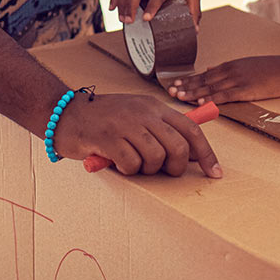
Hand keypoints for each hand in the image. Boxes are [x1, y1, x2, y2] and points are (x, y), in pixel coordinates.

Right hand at [53, 93, 222, 178]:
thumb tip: (190, 155)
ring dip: (146, 169)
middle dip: (174, 167)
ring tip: (132, 162)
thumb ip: (161, 131)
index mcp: (154, 106)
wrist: (65, 114)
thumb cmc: (103, 120)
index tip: (214, 173)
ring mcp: (125, 124)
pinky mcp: (108, 138)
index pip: (191, 130)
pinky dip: (127, 170)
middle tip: (160, 171)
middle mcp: (143, 112)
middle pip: (178, 147)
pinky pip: (131, 164)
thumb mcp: (136, 116)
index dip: (206, 154)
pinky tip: (117, 161)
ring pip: (156, 158)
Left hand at [169, 56, 279, 103]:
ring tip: (179, 97)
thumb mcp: (245, 63)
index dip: (189, 80)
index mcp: (229, 66)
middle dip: (185, 86)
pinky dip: (211, 99)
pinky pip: (225, 96)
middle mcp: (229, 71)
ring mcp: (237, 80)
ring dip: (193, 93)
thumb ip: (226, 68)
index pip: (204, 74)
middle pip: (203, 80)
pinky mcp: (245, 90)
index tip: (175, 83)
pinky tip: (201, 103)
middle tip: (170, 91)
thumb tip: (209, 70)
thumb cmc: (269, 68)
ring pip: (210, 88)